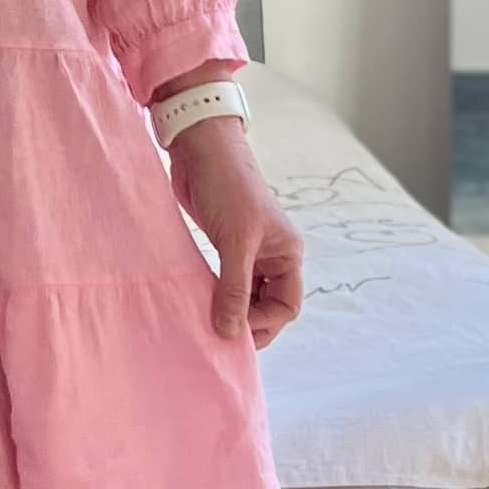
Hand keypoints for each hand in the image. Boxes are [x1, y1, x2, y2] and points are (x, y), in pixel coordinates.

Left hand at [165, 119, 303, 347]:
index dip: (265, 322)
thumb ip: (235, 288)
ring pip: (247, 296)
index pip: (287, 304)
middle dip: (250, 322)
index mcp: (287, 253)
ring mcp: (248, 252)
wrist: (201, 151)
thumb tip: (231, 332)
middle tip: (222, 337)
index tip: (236, 329)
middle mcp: (272, 255)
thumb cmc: (227, 188)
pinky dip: (218, 297)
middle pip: (268, 305)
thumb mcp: (235, 242)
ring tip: (209, 324)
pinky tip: (202, 306)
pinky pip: (227, 283)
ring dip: (232, 311)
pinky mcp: (225, 247)